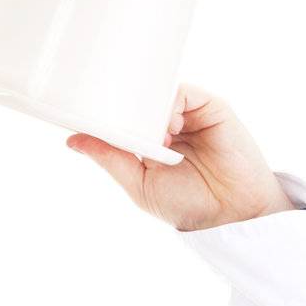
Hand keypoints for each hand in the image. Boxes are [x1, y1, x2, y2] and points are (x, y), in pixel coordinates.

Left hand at [66, 83, 295, 230]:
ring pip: (156, 93)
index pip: (122, 118)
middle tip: (108, 115)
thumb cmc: (188, 204)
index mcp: (150, 142)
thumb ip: (110, 159)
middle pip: (136, 101)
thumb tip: (72, 140)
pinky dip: (169, 104)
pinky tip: (168, 128)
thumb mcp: (139, 184)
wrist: (232, 213)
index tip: (83, 114)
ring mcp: (189, 113)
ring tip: (151, 139)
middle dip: (121, 107)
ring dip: (146, 111)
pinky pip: (182, 91)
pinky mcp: (210, 107)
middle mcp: (168, 124)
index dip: (105, 115)